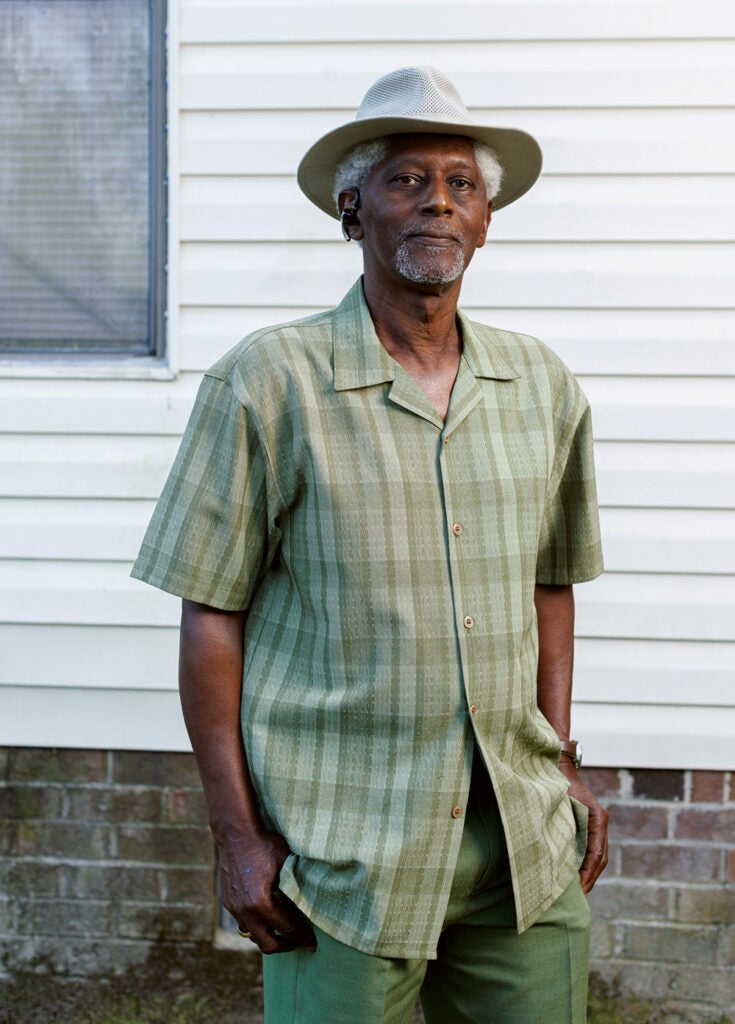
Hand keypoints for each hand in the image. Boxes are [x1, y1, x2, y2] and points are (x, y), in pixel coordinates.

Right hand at [217, 826, 315, 953]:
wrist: (235, 833)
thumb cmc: (264, 844)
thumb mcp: (286, 864)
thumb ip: (296, 886)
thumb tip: (313, 903)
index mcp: (261, 902)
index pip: (286, 928)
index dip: (301, 937)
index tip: (312, 943)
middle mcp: (245, 910)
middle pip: (267, 944)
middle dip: (285, 946)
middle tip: (298, 942)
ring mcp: (234, 907)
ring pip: (253, 935)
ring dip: (269, 936)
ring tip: (284, 930)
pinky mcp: (228, 901)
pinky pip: (244, 922)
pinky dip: (257, 924)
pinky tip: (268, 915)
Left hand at [558, 758, 608, 893]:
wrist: (559, 764)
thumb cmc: (556, 782)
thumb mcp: (557, 803)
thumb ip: (560, 825)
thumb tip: (554, 855)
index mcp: (597, 818)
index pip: (596, 854)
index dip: (588, 874)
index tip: (580, 890)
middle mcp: (600, 822)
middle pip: (600, 859)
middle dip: (590, 879)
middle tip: (579, 898)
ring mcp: (597, 823)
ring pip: (598, 856)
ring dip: (589, 874)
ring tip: (578, 893)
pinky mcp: (590, 824)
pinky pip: (592, 850)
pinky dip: (586, 865)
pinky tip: (576, 876)